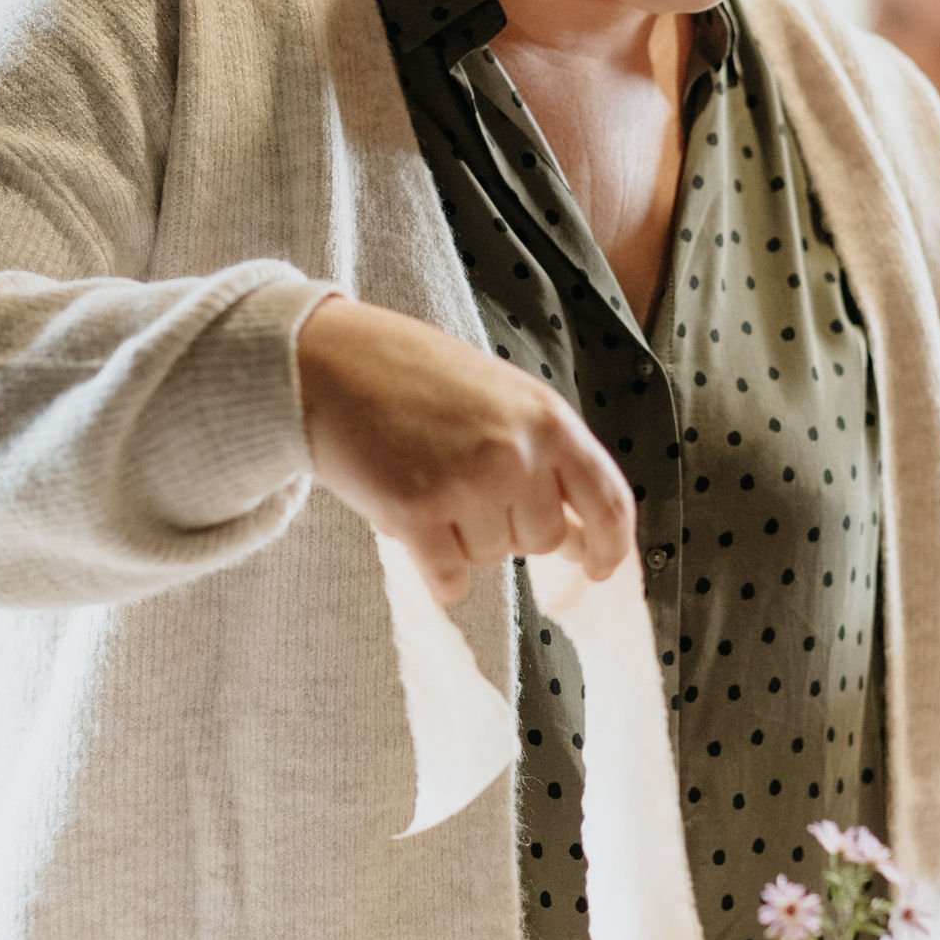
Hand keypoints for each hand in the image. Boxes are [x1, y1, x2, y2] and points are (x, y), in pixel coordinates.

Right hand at [298, 295, 635, 603]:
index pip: (609, 501)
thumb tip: (581, 539)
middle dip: (510, 527)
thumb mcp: (503, 398)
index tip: (597, 569)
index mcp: (549, 418)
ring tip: (428, 483)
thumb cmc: (415, 378)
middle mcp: (518, 453)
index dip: (610, 546)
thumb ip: (547, 458)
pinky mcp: (417, 513)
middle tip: (465, 488)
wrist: (330, 361)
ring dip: (463, 538)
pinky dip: (437, 573)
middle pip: (544, 538)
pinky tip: (414, 531)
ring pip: (491, 556)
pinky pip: (450, 579)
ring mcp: (468, 483)